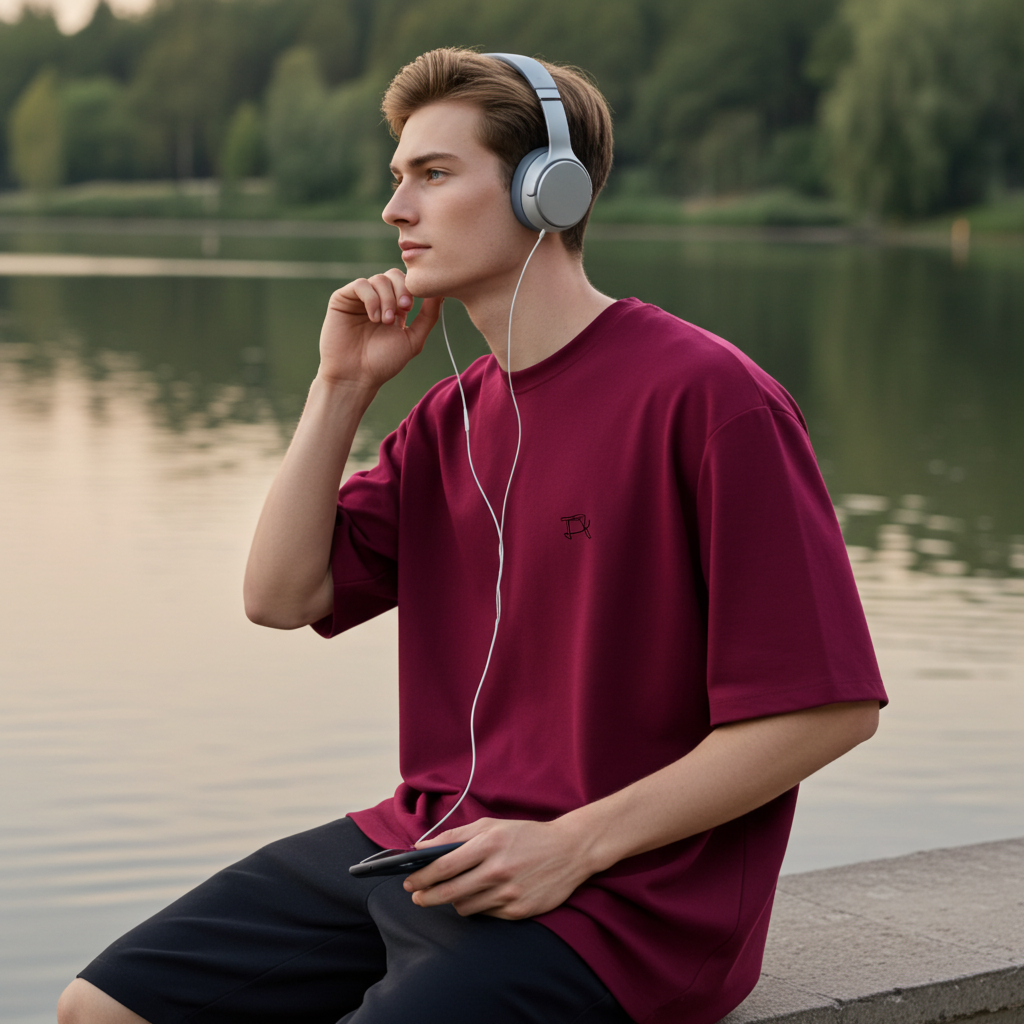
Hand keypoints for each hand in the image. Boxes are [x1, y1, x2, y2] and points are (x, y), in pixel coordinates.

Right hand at [318, 268, 441, 391]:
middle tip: (403, 309)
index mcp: (395, 307)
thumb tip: (441, 292)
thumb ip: (428, 316)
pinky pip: (360, 284)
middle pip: (394, 275)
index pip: (407, 282)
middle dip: (402, 290)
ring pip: (379, 279)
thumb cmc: (384, 362)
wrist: (356, 376)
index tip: (411, 307)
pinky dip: (371, 299)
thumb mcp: (413, 339)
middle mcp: (378, 299)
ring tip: (385, 321)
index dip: (412, 289)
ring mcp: (360, 298)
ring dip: (386, 299)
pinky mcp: (342, 299)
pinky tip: (373, 318)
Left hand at [403, 817, 594, 919]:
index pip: (443, 866)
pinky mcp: (519, 911)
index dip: (421, 876)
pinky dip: (479, 906)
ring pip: (465, 907)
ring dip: (453, 901)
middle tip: (417, 896)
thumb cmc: (526, 835)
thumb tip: (422, 848)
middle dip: (427, 896)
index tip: (408, 881)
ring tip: (452, 892)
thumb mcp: (491, 826)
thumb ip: (455, 836)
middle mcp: (497, 871)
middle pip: (449, 892)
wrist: (569, 850)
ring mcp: (509, 894)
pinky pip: (486, 914)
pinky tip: (483, 895)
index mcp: (488, 845)